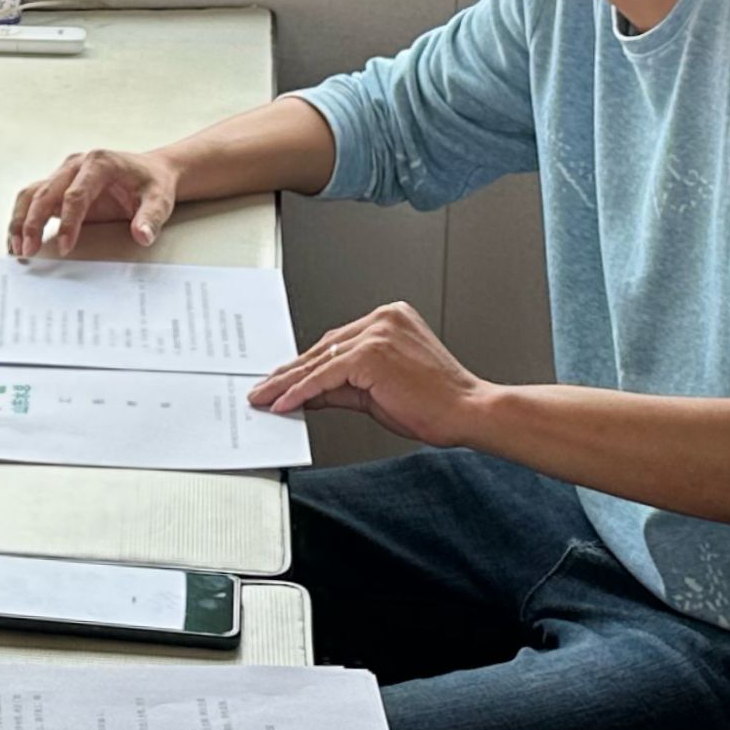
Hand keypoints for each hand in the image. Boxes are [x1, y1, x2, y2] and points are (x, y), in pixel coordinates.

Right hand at [5, 146, 180, 257]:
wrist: (151, 172)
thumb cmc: (153, 184)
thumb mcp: (160, 200)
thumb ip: (150, 218)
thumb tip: (142, 235)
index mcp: (100, 163)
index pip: (76, 194)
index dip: (68, 221)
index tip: (66, 246)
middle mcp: (76, 165)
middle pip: (46, 192)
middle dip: (33, 223)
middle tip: (29, 250)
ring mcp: (64, 175)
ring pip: (32, 194)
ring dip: (20, 220)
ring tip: (17, 248)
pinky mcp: (59, 187)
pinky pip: (33, 200)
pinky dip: (22, 218)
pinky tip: (18, 240)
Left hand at [251, 299, 491, 441]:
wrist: (466, 411)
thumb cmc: (435, 401)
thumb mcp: (377, 390)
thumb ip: (339, 387)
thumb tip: (305, 393)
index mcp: (389, 318)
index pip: (335, 344)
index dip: (305, 365)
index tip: (281, 380)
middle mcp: (382, 318)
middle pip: (323, 349)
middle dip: (289, 374)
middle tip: (263, 390)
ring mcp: (377, 332)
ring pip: (319, 361)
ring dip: (288, 383)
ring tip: (265, 399)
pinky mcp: (371, 354)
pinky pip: (325, 375)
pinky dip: (302, 391)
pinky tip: (284, 403)